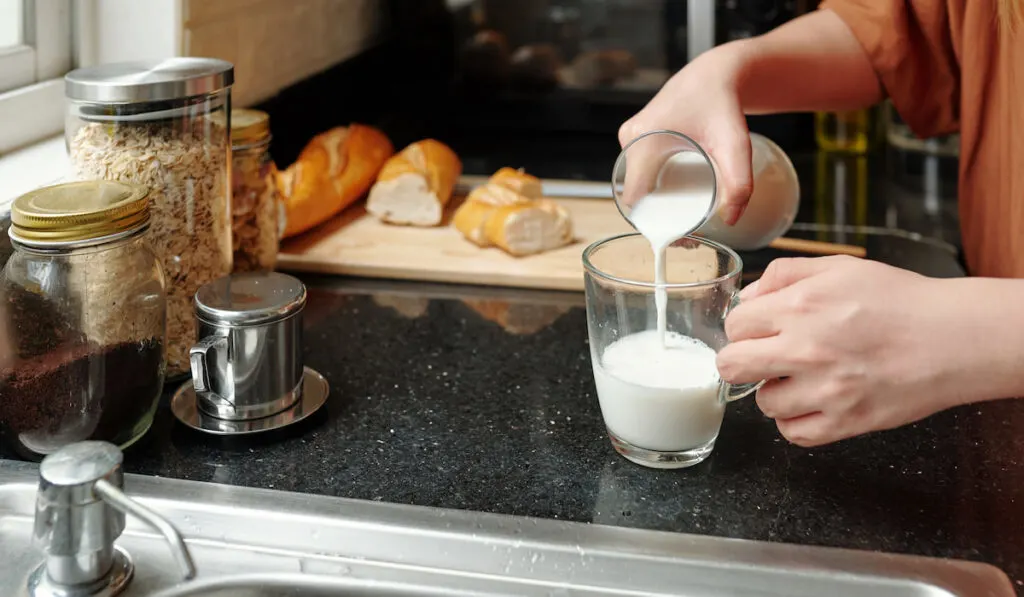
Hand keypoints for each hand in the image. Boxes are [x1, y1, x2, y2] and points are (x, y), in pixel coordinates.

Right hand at [618, 48, 751, 224]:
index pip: (635, 199)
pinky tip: (675, 198)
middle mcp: (630, 139)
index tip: (680, 235)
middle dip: (659, 218)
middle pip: (636, 194)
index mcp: (642, 142)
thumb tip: (732, 218)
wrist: (717, 72)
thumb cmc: (723, 102)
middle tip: (690, 231)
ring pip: (637, 183)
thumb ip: (739, 182)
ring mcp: (631, 136)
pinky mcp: (637, 135)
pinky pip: (638, 170)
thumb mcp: (735, 144)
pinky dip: (654, 187)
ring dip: (656, 203)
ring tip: (687, 216)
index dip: (654, 224)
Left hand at [716, 256, 974, 446]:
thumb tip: (748, 297)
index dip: (744, 327)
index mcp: (800, 307)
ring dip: (775, 392)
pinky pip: (793, 433)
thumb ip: (784, 275)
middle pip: (732, 366)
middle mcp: (806, 349)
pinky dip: (796, 421)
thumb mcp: (839, 268)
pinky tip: (812, 402)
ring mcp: (825, 390)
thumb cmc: (900, 301)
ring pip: (763, 403)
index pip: (735, 325)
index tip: (759, 330)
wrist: (954, 339)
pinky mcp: (845, 422)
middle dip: (741, 361)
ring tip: (801, 378)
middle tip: (762, 359)